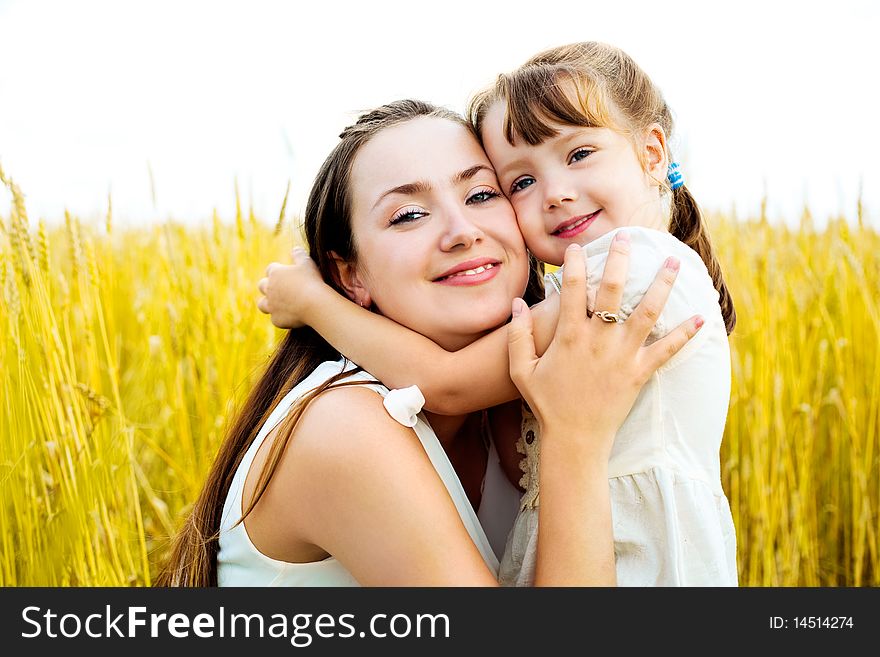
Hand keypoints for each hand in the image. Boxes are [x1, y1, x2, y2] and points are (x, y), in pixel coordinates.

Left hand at [257, 246, 326, 328]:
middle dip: (269, 286)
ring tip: (276, 304)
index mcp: (275, 274)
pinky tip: (290, 316)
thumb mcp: (307, 263)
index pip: (271, 269)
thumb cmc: (312, 281)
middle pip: (262, 285)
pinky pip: (275, 318)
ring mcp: (271, 305)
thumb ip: (299, 255)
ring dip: (268, 303)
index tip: (286, 274)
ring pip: (262, 304)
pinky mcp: (276, 319)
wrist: (314, 304)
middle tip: (280, 288)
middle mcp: (269, 289)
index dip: (278, 271)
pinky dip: (281, 317)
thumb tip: (295, 249)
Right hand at [507, 232, 703, 459]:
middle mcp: (599, 340)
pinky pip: (666, 350)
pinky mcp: (640, 373)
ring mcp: (623, 356)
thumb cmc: (546, 403)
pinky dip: (685, 334)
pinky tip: (701, 317)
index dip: (576, 264)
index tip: (579, 247)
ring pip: (647, 312)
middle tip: (628, 236)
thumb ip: (518, 335)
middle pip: (614, 290)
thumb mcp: (521, 370)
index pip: (573, 288)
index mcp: (570, 335)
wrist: (574, 439)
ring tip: (673, 262)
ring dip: (662, 285)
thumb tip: (516, 303)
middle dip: (621, 259)